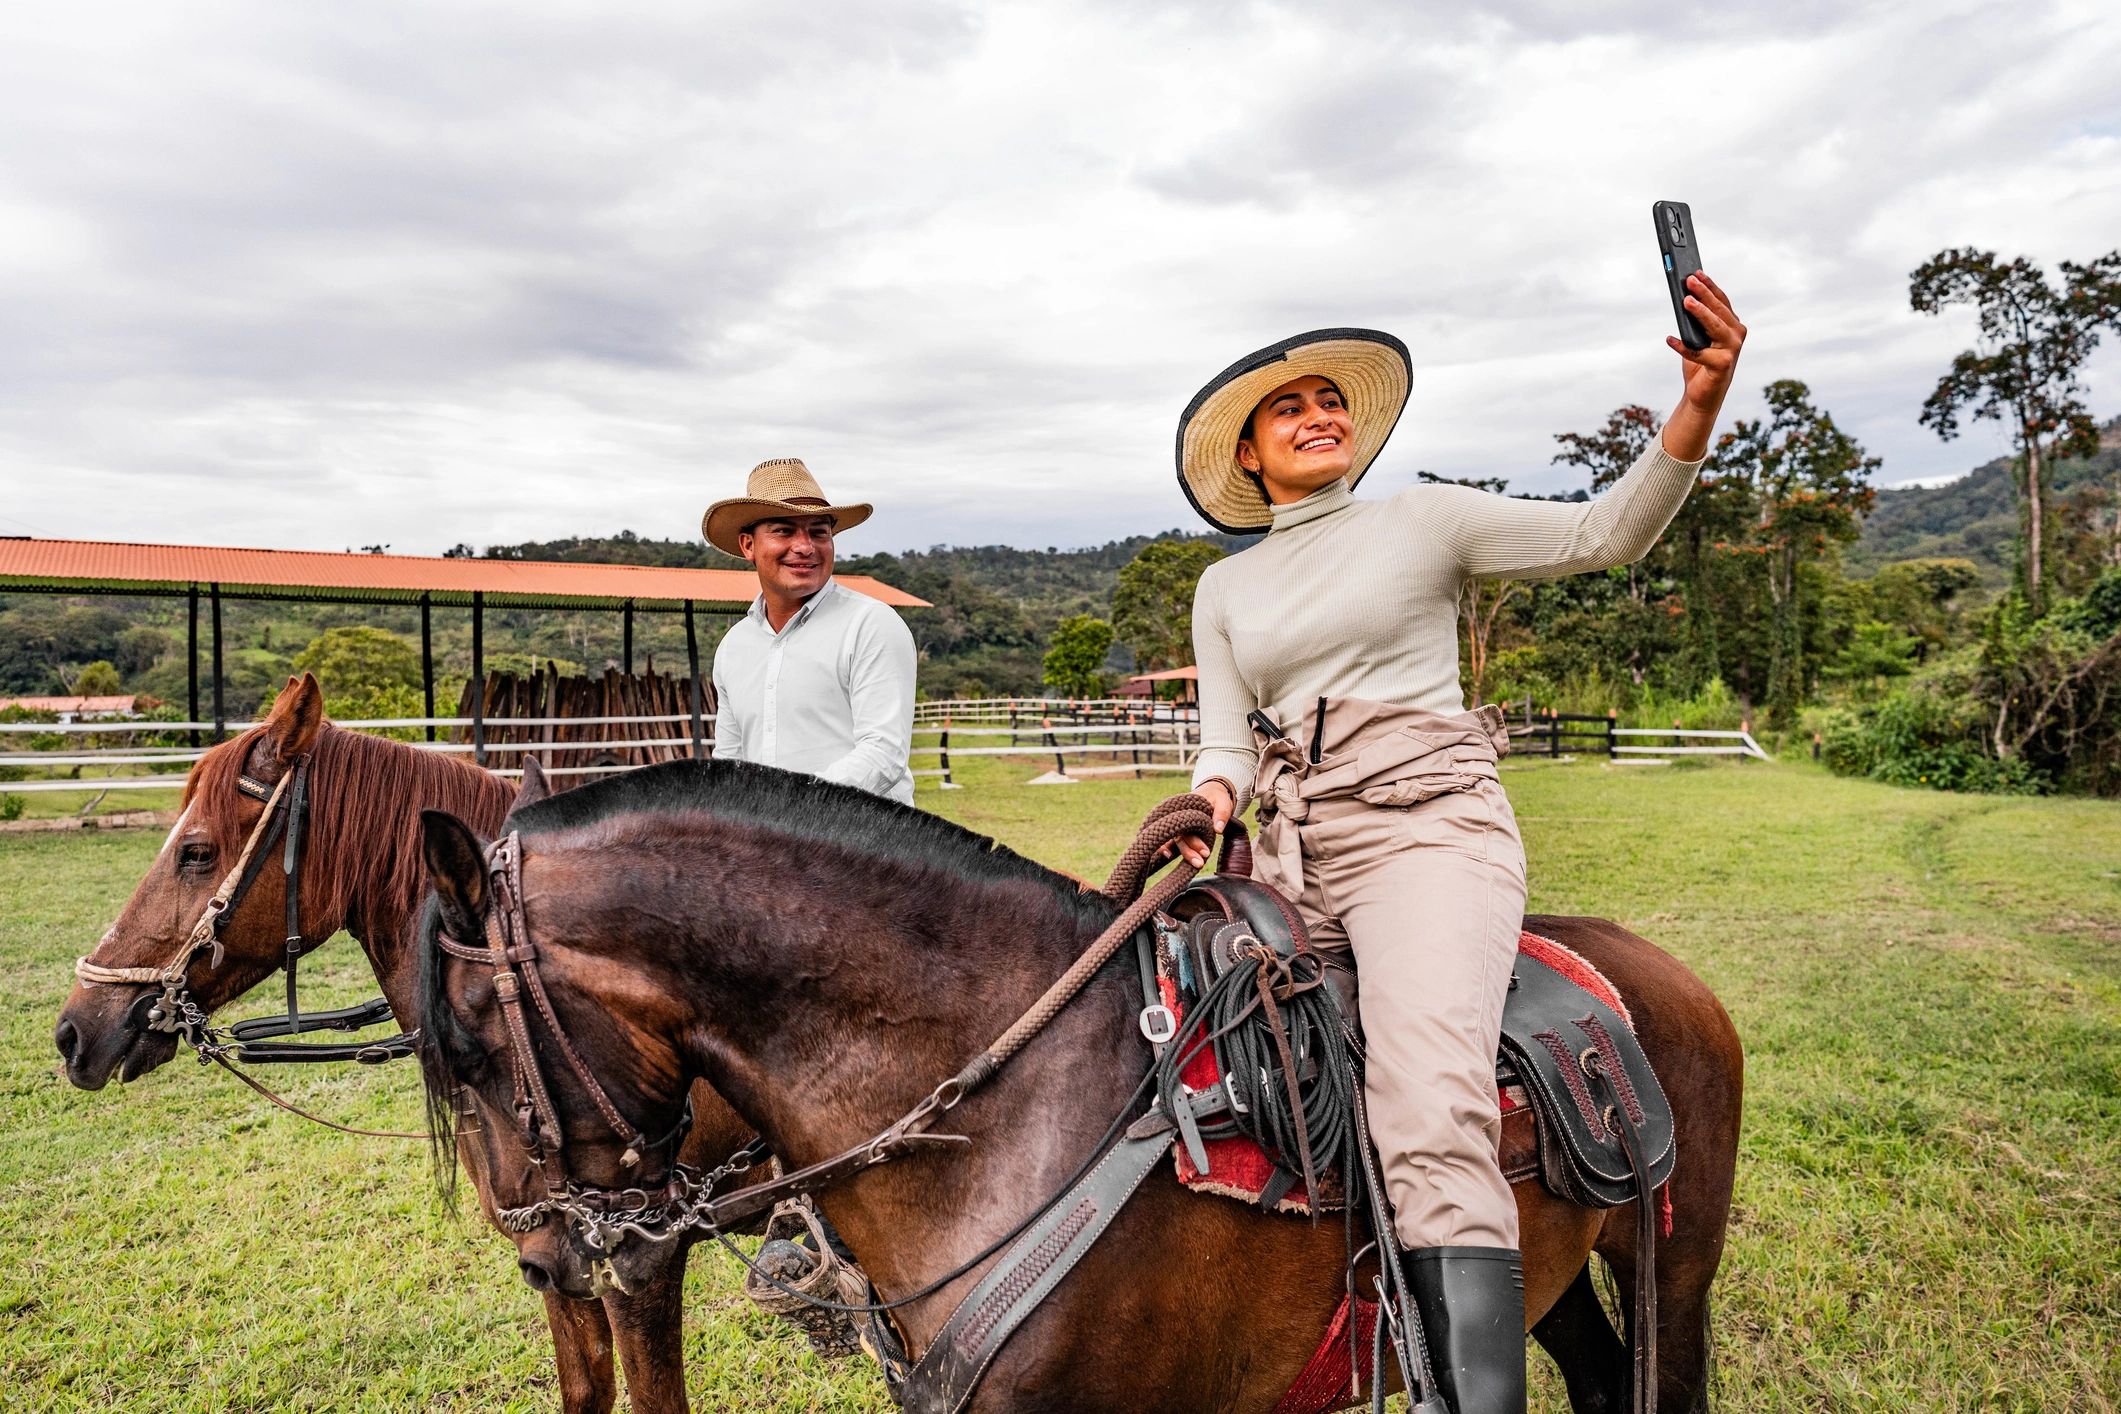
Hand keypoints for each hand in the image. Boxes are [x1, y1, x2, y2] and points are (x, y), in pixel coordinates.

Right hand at [1164, 779, 1234, 869]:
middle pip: (1181, 836)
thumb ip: (1221, 814)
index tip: (1206, 853)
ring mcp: (1179, 823)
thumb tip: (1218, 830)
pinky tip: (1167, 856)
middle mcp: (1180, 815)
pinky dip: (1166, 847)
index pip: (1188, 827)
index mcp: (1189, 808)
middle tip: (1201, 862)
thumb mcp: (1223, 802)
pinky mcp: (1180, 829)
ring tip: (1197, 865)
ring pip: (1177, 840)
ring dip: (1186, 853)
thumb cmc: (1217, 798)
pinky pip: (1170, 839)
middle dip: (1190, 851)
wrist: (1212, 793)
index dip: (1195, 842)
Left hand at [1660, 271, 1745, 461]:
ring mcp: (1732, 350)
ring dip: (1700, 313)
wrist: (1702, 395)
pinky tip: (1670, 339)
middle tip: (1689, 281)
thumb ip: (1694, 321)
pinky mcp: (1722, 365)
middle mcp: (1736, 335)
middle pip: (1719, 310)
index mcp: (1732, 325)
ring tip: (1686, 302)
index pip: (1722, 301)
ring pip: (1715, 326)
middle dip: (1704, 294)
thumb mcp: (1697, 337)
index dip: (1710, 286)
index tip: (1696, 273)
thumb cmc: (1700, 363)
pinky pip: (1700, 353)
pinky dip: (1683, 347)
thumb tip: (1683, 299)